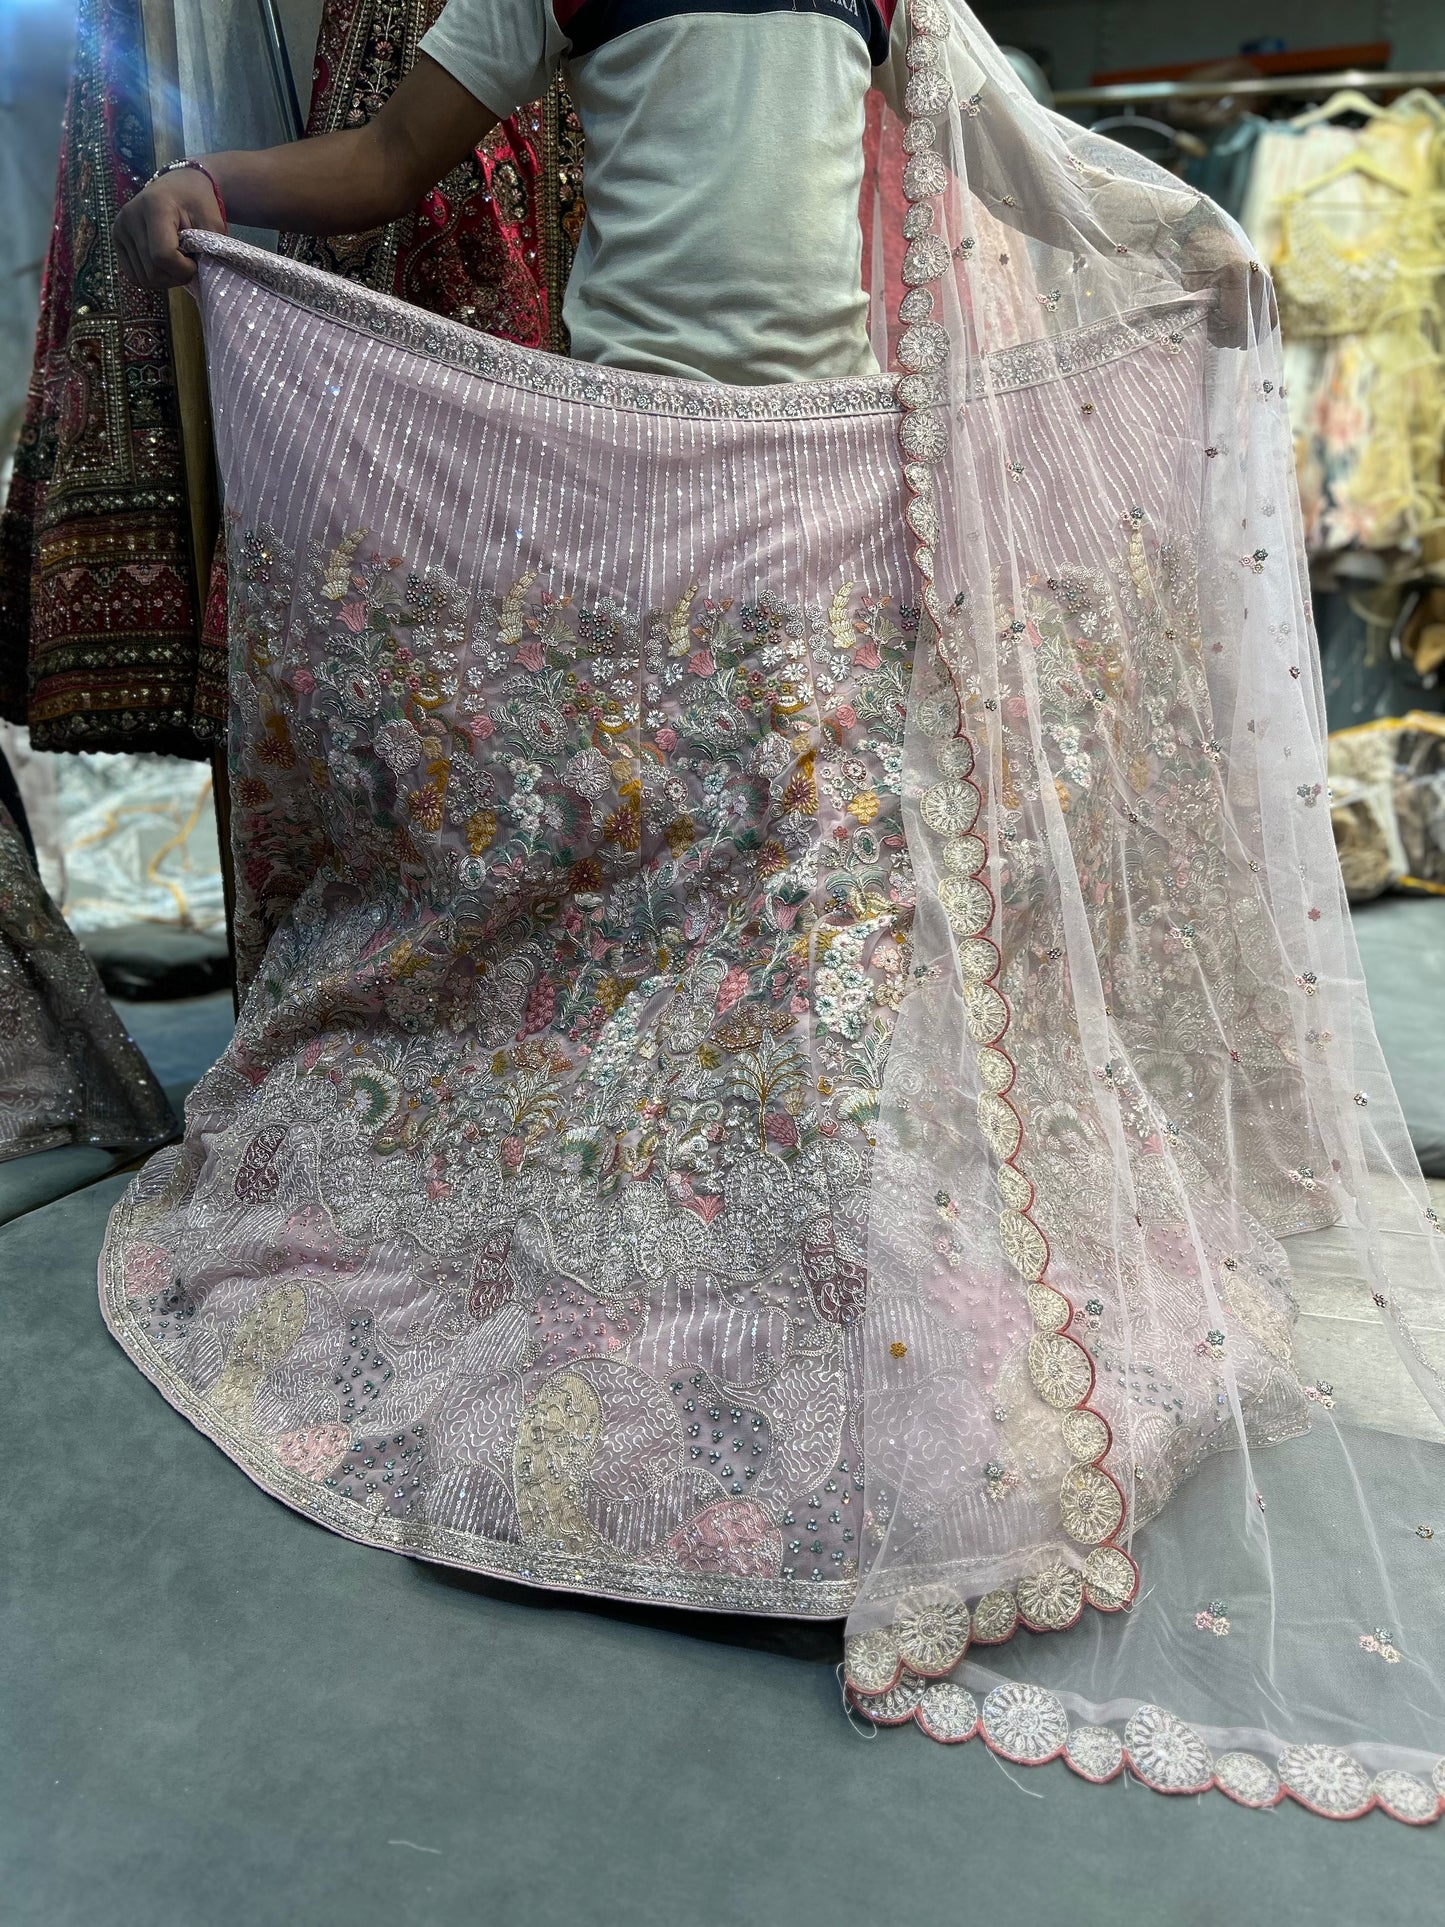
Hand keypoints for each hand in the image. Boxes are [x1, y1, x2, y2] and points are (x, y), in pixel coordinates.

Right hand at [112, 167, 224, 290]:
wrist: (179, 185)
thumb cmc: (198, 203)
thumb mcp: (212, 222)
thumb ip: (208, 249)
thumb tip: (201, 277)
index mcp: (154, 206)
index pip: (163, 256)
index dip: (183, 270)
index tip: (195, 262)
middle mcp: (130, 216)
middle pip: (152, 271)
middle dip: (176, 276)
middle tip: (188, 264)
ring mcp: (120, 227)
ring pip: (142, 278)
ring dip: (165, 279)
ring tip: (176, 263)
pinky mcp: (116, 237)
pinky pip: (133, 275)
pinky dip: (151, 278)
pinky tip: (163, 267)